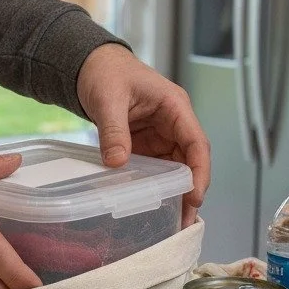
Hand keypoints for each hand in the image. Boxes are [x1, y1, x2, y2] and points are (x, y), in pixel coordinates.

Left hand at [77, 44, 210, 225]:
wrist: (89, 66)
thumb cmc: (105, 72)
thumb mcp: (108, 99)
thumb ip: (113, 131)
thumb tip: (117, 163)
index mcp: (174, 107)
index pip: (196, 143)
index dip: (199, 172)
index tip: (195, 197)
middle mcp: (173, 123)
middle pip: (190, 161)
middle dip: (190, 190)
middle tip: (184, 221)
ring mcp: (160, 135)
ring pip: (175, 168)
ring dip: (175, 192)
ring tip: (172, 222)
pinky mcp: (145, 144)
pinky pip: (156, 168)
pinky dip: (156, 187)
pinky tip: (153, 207)